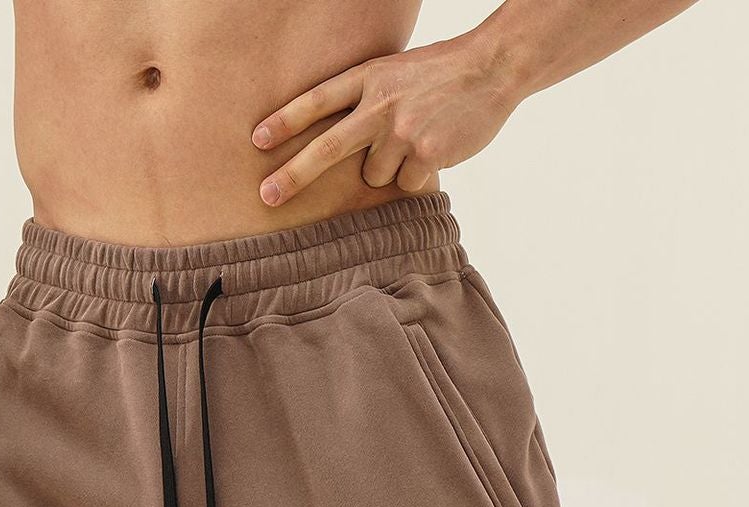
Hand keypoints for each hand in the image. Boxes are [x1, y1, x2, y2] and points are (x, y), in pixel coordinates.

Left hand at [252, 32, 521, 208]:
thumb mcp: (395, 71)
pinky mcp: (427, 155)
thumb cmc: (440, 73)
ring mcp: (403, 132)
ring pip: (374, 175)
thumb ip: (365, 98)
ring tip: (416, 138)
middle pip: (328, 147)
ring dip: (389, 167)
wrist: (491, 67)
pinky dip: (417, 175)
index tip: (257, 141)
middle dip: (293, 175)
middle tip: (265, 196)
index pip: (318, 101)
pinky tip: (436, 148)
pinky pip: (406, 184)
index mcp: (369, 77)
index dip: (286, 121)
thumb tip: (336, 142)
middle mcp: (380, 105)